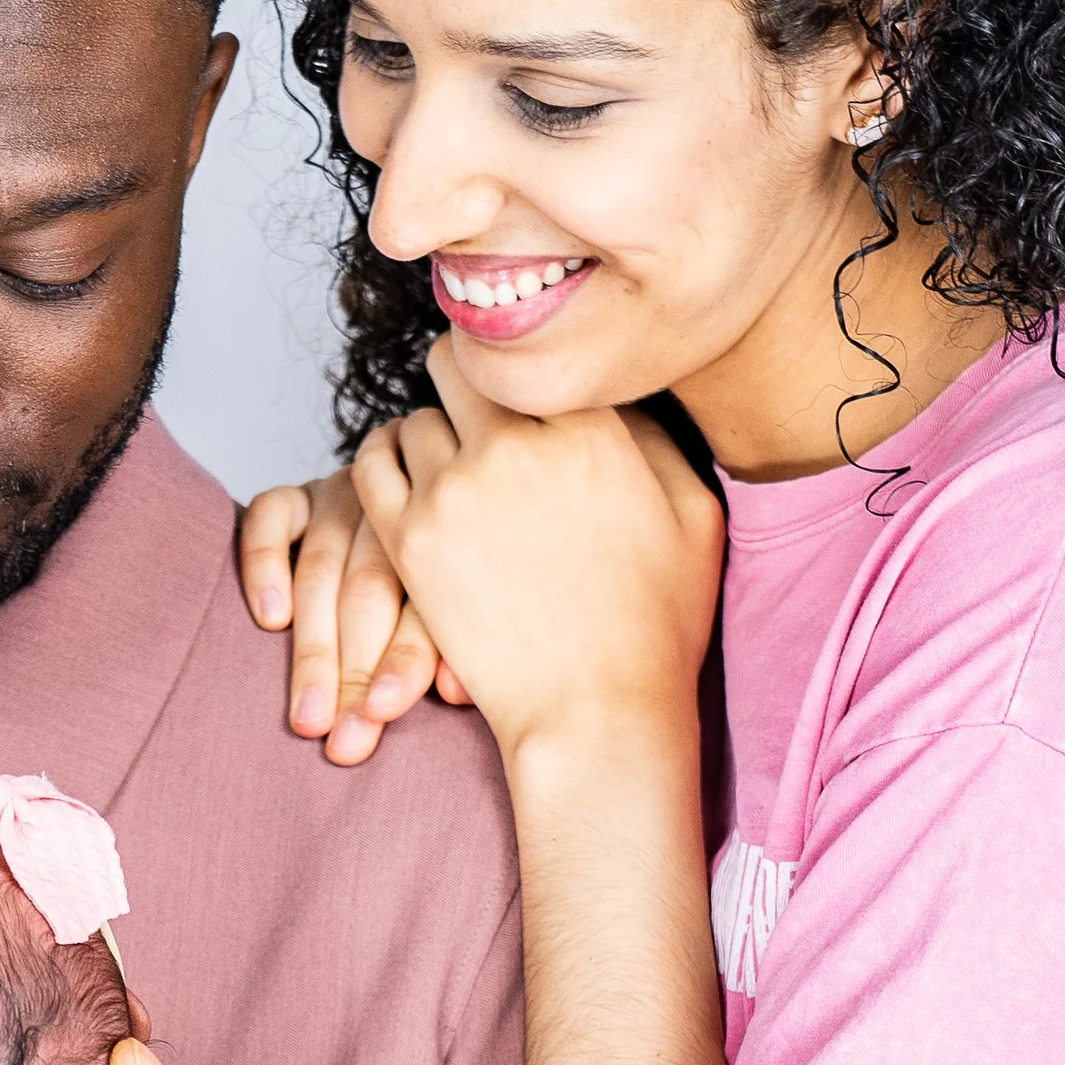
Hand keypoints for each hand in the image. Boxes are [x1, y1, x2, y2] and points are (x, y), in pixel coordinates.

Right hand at [239, 467, 469, 763]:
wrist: (399, 523)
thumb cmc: (436, 603)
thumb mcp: (456, 628)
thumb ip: (455, 656)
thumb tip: (457, 693)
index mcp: (446, 550)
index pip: (425, 604)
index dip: (404, 661)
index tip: (379, 714)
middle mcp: (396, 519)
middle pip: (370, 591)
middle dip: (353, 672)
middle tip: (342, 740)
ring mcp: (346, 502)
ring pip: (322, 568)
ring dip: (313, 649)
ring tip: (307, 716)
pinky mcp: (299, 496)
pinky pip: (273, 516)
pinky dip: (266, 564)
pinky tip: (271, 619)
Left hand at [351, 340, 723, 766]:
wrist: (597, 712)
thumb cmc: (656, 625)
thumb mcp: (694, 513)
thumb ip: (654, 436)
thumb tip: (611, 393)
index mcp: (590, 427)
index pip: (532, 353)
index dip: (524, 368)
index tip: (521, 390)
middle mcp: (515, 443)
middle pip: (462, 366)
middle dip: (470, 387)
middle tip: (478, 419)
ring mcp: (454, 489)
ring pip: (415, 416)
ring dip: (431, 433)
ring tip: (451, 465)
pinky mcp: (409, 539)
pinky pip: (371, 465)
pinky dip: (386, 463)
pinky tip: (408, 482)